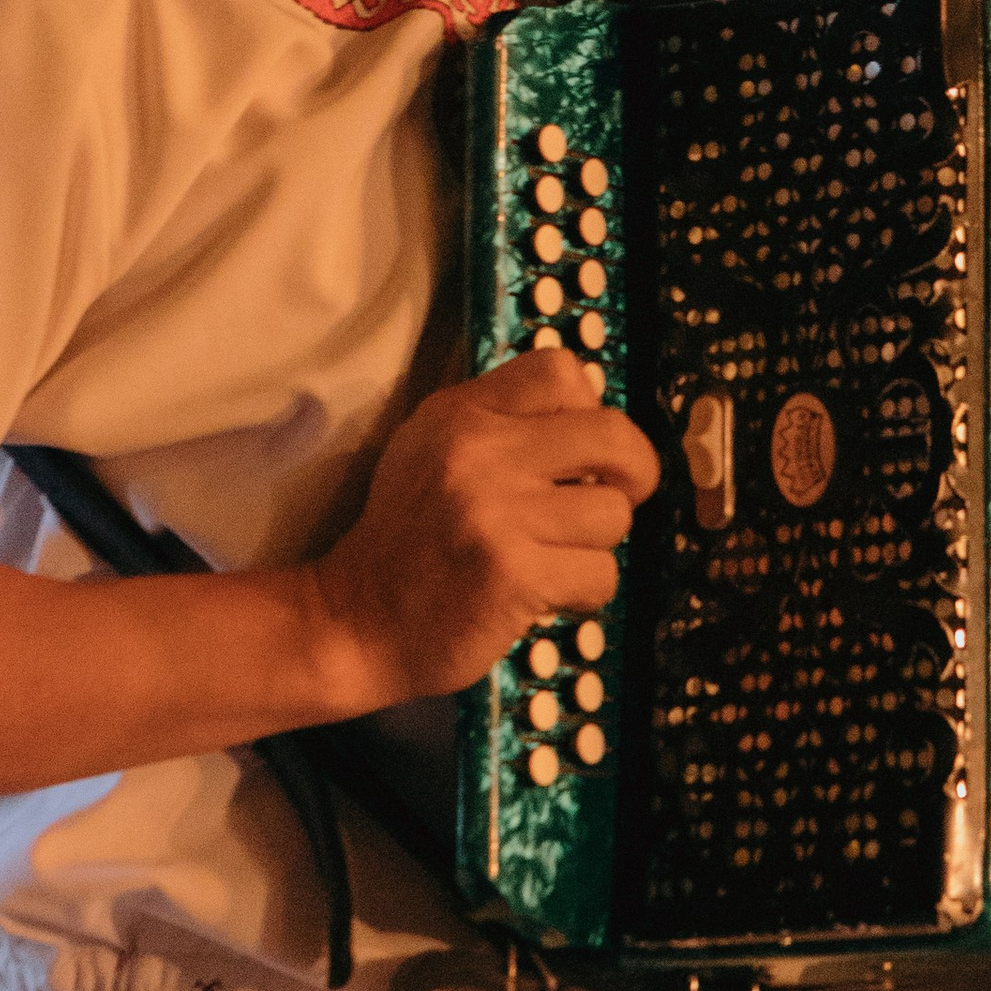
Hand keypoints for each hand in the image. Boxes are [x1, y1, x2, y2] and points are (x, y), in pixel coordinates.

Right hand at [307, 352, 659, 707]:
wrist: (356, 619)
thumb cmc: (408, 536)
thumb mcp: (433, 449)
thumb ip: (501, 421)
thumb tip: (592, 414)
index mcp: (462, 412)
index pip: (561, 370)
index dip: (591, 408)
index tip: (579, 451)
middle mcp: (480, 451)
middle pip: (613, 435)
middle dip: (634, 472)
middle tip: (614, 500)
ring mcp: (497, 513)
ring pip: (613, 514)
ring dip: (596, 545)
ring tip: (554, 557)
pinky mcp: (513, 574)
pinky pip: (601, 574)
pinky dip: (585, 592)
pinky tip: (546, 594)